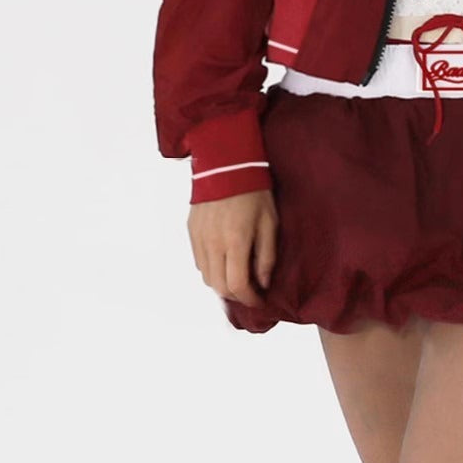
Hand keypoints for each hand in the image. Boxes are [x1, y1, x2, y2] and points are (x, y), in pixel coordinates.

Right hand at [187, 188, 278, 307]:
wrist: (227, 163)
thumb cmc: (254, 191)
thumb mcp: (270, 222)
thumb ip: (267, 255)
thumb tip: (262, 282)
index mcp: (235, 241)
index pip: (237, 285)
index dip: (249, 299)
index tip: (260, 299)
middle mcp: (213, 244)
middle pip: (220, 287)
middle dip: (236, 295)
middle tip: (250, 291)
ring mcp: (199, 238)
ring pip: (206, 277)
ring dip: (222, 284)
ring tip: (238, 278)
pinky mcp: (192, 231)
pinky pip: (199, 261)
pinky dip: (211, 269)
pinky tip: (224, 262)